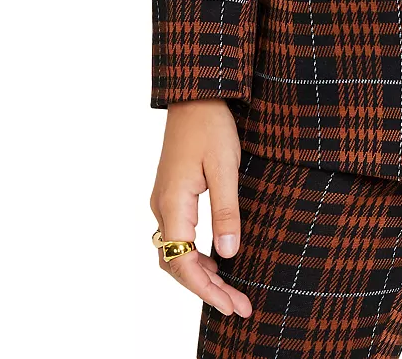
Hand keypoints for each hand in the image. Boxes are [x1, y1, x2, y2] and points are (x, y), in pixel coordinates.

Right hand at [149, 99, 252, 317]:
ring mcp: (164, 202)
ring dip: (201, 276)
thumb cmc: (211, 125)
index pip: (183, 262)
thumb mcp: (225, 166)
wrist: (195, 95)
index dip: (207, 289)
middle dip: (207, 290)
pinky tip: (217, 263)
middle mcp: (162, 208)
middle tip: (239, 307)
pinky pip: (179, 238)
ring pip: (176, 254)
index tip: (232, 305)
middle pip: (176, 265)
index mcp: (173, 203)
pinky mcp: (172, 196)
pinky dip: (196, 257)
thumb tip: (229, 253)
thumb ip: (226, 210)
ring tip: (231, 293)